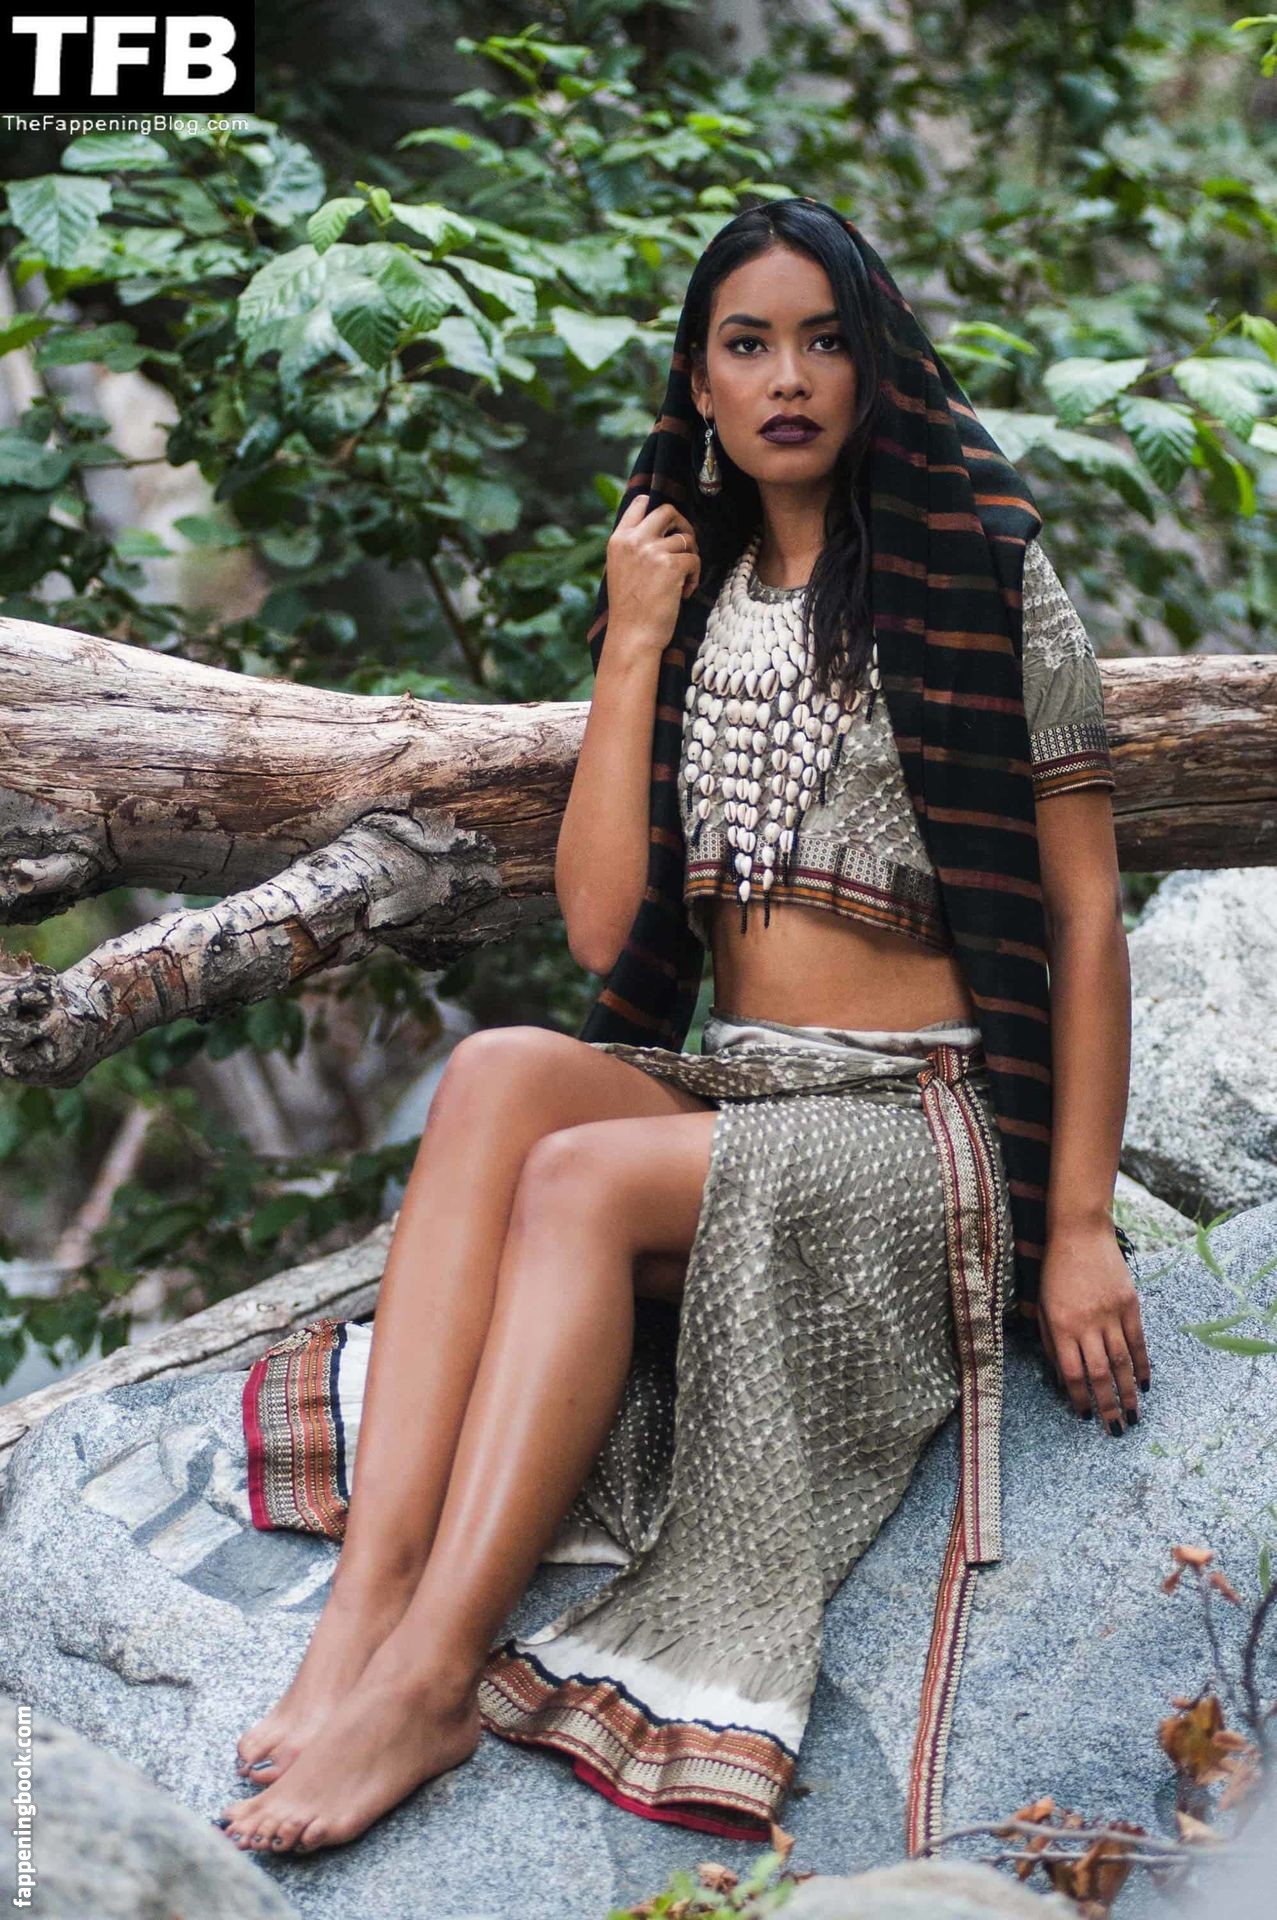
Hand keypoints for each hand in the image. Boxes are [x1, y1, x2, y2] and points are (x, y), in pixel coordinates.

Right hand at [605, 492, 701, 651]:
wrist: (632, 636)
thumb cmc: (630, 609)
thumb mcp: (621, 569)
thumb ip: (635, 547)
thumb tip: (662, 531)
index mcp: (619, 539)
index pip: (641, 503)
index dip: (660, 511)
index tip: (670, 526)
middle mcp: (634, 540)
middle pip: (668, 511)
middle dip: (683, 526)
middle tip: (686, 546)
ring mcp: (652, 551)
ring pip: (686, 540)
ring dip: (690, 559)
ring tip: (682, 581)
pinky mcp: (671, 566)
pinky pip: (694, 560)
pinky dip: (694, 577)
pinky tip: (684, 592)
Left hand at [1036, 1218, 1150, 1431]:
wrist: (1080, 1234)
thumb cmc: (1055, 1272)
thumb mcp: (1042, 1306)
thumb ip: (1051, 1342)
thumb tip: (1063, 1378)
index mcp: (1061, 1326)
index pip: (1072, 1373)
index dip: (1079, 1398)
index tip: (1084, 1416)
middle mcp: (1087, 1324)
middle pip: (1100, 1374)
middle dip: (1108, 1406)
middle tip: (1116, 1430)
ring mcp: (1111, 1314)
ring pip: (1122, 1362)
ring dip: (1128, 1392)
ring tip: (1134, 1416)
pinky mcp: (1130, 1305)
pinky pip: (1138, 1342)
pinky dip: (1142, 1365)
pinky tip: (1144, 1384)